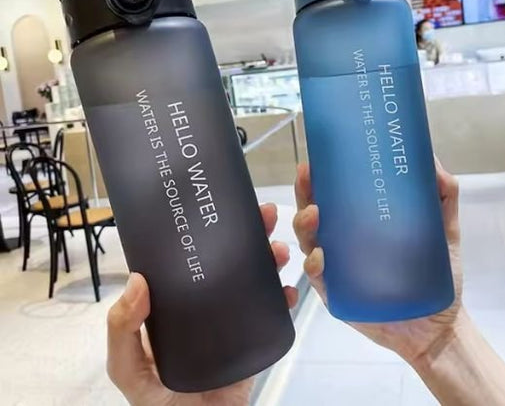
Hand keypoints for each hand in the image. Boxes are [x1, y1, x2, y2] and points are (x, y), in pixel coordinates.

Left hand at [107, 203, 297, 405]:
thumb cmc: (159, 402)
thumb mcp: (129, 367)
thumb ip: (123, 330)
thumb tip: (137, 279)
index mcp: (178, 302)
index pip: (193, 258)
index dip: (207, 231)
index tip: (221, 208)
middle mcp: (207, 303)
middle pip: (232, 260)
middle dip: (251, 234)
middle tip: (265, 215)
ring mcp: (233, 319)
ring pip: (256, 278)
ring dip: (271, 258)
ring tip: (279, 248)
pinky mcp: (254, 338)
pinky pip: (273, 313)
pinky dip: (285, 297)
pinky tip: (289, 289)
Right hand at [293, 159, 462, 365]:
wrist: (439, 325)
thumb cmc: (437, 275)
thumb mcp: (443, 230)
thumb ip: (443, 197)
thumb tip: (433, 160)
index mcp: (360, 224)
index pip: (332, 196)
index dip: (319, 178)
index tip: (315, 160)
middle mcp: (342, 243)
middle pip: (312, 213)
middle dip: (304, 193)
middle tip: (307, 177)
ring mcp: (337, 268)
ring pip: (308, 242)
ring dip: (304, 225)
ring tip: (314, 214)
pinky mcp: (337, 295)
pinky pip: (318, 278)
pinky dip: (315, 265)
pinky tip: (321, 256)